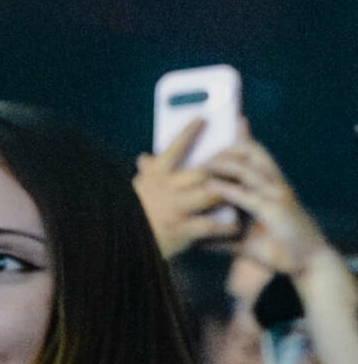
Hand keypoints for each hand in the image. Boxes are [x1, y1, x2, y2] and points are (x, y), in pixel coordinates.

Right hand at [133, 120, 239, 256]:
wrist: (117, 244)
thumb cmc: (130, 218)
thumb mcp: (134, 192)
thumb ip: (145, 175)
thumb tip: (144, 158)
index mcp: (153, 177)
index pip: (174, 148)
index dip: (189, 132)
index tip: (204, 118)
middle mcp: (164, 189)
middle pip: (204, 171)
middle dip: (226, 168)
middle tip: (244, 164)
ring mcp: (173, 208)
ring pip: (211, 194)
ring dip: (230, 194)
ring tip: (246, 195)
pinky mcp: (179, 230)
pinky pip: (210, 225)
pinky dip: (225, 227)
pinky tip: (235, 228)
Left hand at [206, 140, 329, 278]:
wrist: (305, 263)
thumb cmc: (276, 249)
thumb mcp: (242, 239)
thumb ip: (220, 235)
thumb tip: (195, 239)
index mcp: (269, 185)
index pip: (255, 153)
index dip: (242, 137)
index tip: (229, 123)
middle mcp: (274, 184)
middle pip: (252, 151)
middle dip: (226, 149)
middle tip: (202, 158)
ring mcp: (276, 194)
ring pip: (248, 168)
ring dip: (223, 164)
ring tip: (201, 167)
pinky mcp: (275, 209)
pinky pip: (247, 194)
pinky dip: (226, 189)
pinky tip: (210, 187)